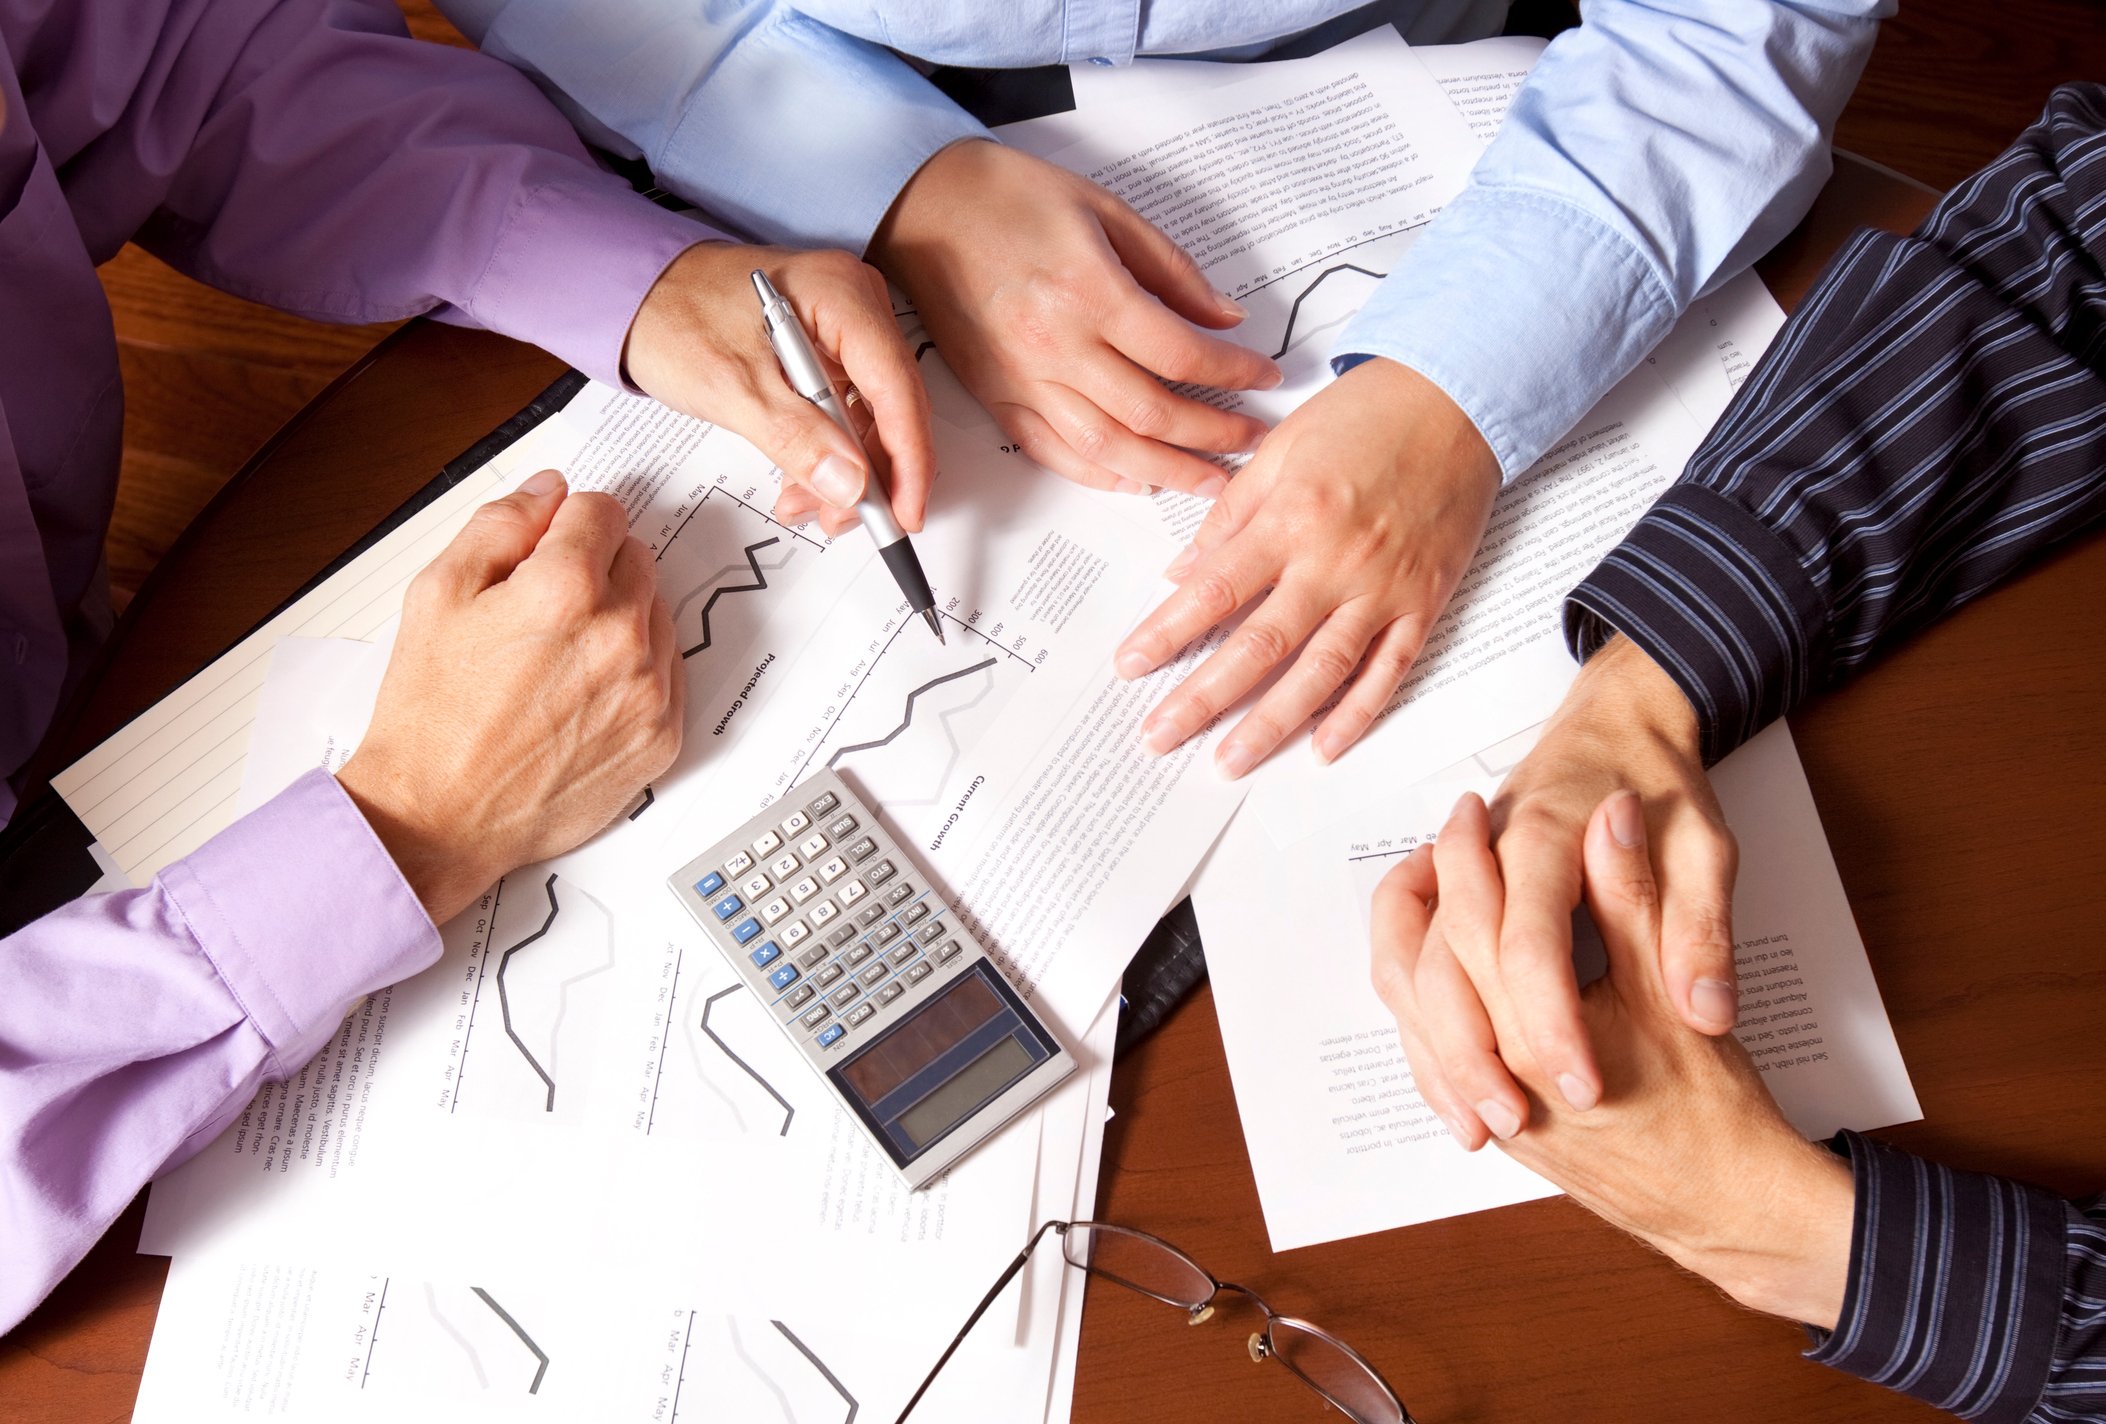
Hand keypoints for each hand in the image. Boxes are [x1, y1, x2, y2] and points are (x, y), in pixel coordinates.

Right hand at [338, 473, 681, 922]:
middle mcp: (620, 635)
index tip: (547, 545)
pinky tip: (581, 694)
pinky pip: (668, 674)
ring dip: (619, 619)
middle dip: (594, 568)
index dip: (566, 523)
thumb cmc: (431, 714)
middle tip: (540, 610)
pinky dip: (635, 672)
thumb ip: (502, 523)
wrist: (440, 817)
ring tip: (556, 659)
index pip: (603, 511)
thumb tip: (550, 489)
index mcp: (566, 589)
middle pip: (636, 559)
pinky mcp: (662, 736)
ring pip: (656, 615)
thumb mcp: (440, 592)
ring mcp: (648, 689)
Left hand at [625, 241, 934, 537]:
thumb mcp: (732, 386)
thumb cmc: (672, 317)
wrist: (635, 297)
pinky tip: (802, 484)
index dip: (908, 459)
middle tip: (843, 520)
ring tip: (805, 505)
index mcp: (842, 296)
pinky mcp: (827, 353)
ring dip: (846, 472)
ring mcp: (843, 331)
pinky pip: (845, 413)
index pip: (897, 388)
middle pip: (893, 407)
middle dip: (872, 474)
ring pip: (871, 419)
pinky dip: (828, 454)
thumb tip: (852, 485)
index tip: (903, 514)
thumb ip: (796, 438)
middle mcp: (856, 307)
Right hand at [868, 140, 1279, 494]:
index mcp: (1089, 291)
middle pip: (1153, 414)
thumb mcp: (1105, 208)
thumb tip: (1224, 318)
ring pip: (1107, 448)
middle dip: (1214, 434)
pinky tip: (1138, 482)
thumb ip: (1170, 269)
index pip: (1181, 355)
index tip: (1265, 378)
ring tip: (1210, 481)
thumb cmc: (1011, 196)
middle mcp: (1055, 345)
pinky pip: (1052, 451)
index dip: (1233, 374)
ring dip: (1167, 473)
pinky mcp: (995, 394)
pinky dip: (1100, 475)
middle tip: (1252, 439)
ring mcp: (1021, 378)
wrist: (923, 204)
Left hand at [1112, 359, 1499, 776]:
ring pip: (1320, 673)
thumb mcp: (1282, 447)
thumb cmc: (1367, 414)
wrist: (1459, 396)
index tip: (1130, 666)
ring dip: (1271, 724)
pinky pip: (1389, 671)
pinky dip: (1357, 715)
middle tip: (1159, 736)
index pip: (1213, 592)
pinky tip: (1322, 748)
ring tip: (1229, 761)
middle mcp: (1335, 560)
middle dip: (1202, 699)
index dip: (1166, 634)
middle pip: (1258, 647)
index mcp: (1291, 517)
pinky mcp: (1425, 602)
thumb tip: (1182, 572)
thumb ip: (1230, 514)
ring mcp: (1384, 588)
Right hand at [1368, 636, 1736, 1146]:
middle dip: (1474, 1054)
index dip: (1552, 1021)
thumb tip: (1707, 1008)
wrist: (1614, 723)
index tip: (1586, 1087)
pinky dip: (1423, 1033)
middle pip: (1445, 965)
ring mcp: (1455, 877)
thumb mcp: (1705, 849)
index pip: (1530, 942)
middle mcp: (1484, 859)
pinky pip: (1406, 968)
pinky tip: (1457, 1090)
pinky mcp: (1448, 899)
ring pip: (1408, 970)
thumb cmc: (1660, 783)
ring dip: (1437, 1053)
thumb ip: (1698, 928)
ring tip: (1479, 1125)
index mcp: (1544, 839)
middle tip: (1521, 1123)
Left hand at [1373, 793, 1853, 1326]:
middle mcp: (1496, 1074)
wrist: (1729, 1204)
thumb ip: (1636, 903)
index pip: (1474, 926)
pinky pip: (1430, 1054)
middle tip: (1449, 832)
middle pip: (1427, 966)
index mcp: (1534, 1035)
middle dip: (1429, 891)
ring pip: (1412, 1015)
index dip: (1467, 857)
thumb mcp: (1675, 991)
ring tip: (1428, 879)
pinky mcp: (1501, 1121)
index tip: (1471, 812)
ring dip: (1412, 943)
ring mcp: (1491, 1103)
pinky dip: (1422, 999)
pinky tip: (1444, 959)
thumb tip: (1616, 819)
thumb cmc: (1713, 1107)